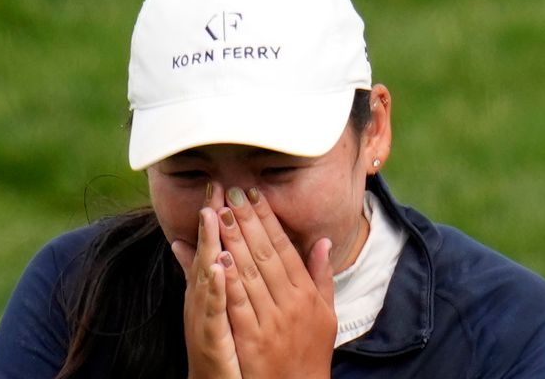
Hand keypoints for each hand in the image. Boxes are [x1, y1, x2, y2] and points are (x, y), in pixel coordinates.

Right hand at [172, 184, 240, 378]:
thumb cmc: (216, 344)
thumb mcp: (206, 304)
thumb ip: (196, 272)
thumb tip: (181, 242)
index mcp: (206, 288)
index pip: (212, 245)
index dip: (214, 216)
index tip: (220, 186)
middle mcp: (201, 298)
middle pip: (207, 252)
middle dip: (212, 220)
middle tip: (216, 187)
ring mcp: (203, 317)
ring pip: (206, 276)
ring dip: (209, 245)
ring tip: (212, 216)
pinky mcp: (210, 338)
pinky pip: (214, 310)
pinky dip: (215, 288)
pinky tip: (219, 267)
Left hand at [217, 187, 335, 378]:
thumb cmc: (311, 353)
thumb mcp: (326, 315)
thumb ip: (322, 277)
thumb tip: (323, 241)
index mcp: (307, 294)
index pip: (284, 247)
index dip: (268, 219)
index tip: (253, 194)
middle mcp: (291, 303)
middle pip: (265, 253)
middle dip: (246, 220)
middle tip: (231, 192)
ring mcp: (272, 321)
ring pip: (250, 273)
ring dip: (234, 240)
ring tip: (219, 212)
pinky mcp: (253, 340)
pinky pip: (239, 304)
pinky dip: (229, 280)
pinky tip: (218, 257)